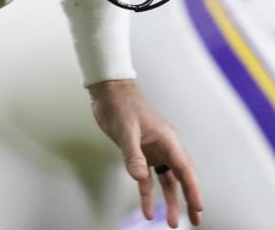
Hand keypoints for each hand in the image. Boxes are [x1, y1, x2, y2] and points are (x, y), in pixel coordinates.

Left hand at [88, 79, 202, 227]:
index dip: (193, 189)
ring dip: (170, 201)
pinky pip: (148, 178)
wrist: (109, 92)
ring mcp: (154, 151)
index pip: (184, 169)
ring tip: (172, 222)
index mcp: (167, 140)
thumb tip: (139, 177)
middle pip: (181, 177)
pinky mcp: (141, 153)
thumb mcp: (125, 130)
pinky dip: (148, 194)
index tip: (199, 207)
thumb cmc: (120, 105)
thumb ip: (132, 154)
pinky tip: (147, 209)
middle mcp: (165, 147)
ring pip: (167, 181)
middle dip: (189, 199)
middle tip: (195, 220)